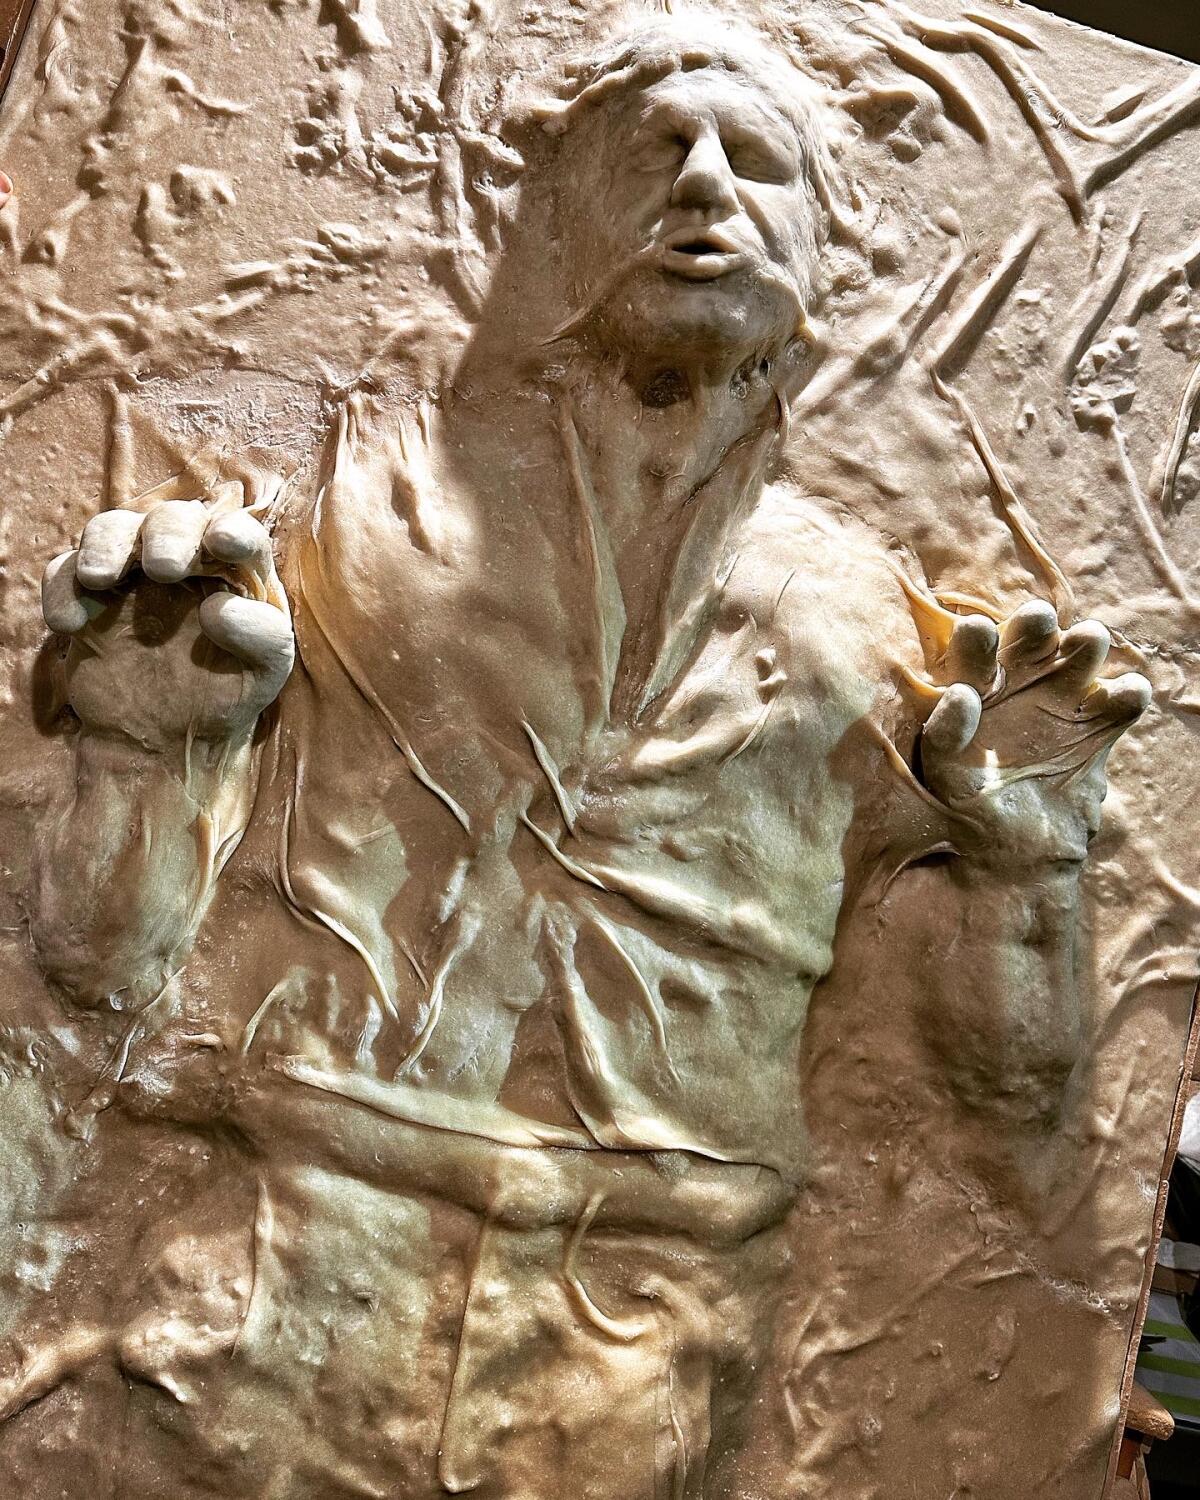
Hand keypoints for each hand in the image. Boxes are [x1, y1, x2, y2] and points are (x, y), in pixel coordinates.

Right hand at [42, 495, 293, 750]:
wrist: (166, 735)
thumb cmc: (226, 692)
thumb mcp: (263, 674)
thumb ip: (264, 638)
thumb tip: (220, 609)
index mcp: (234, 570)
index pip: (241, 533)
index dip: (234, 530)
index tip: (223, 543)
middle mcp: (184, 559)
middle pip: (172, 519)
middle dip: (167, 534)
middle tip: (165, 568)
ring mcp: (132, 573)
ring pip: (112, 529)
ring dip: (104, 544)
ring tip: (98, 578)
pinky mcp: (89, 595)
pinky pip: (65, 571)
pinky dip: (61, 587)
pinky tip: (68, 622)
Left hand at [919, 601, 1149, 865]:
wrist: (1013, 851)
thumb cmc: (966, 805)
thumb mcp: (943, 773)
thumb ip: (945, 734)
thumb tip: (960, 693)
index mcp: (977, 686)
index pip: (975, 652)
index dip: (977, 639)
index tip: (976, 630)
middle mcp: (1022, 681)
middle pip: (1031, 638)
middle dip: (1035, 624)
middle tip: (1037, 619)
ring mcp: (1064, 699)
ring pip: (1080, 655)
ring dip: (1085, 642)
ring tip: (1085, 640)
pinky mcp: (1100, 725)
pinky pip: (1122, 701)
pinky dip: (1128, 693)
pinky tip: (1125, 693)